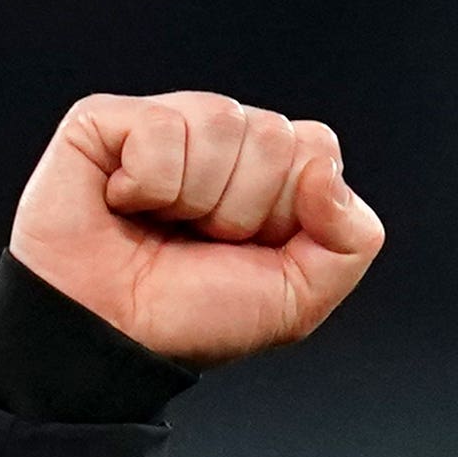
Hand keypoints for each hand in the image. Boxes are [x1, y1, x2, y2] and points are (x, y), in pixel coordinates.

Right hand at [10, 92, 384, 365]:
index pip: (316, 147)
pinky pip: (160, 127)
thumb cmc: (194, 316)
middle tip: (202, 241)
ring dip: (196, 197)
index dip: (292, 208)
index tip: (253, 248)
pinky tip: (124, 204)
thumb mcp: (299, 298)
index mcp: (270, 176)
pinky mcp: (107, 121)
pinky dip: (147, 184)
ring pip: (221, 119)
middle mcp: (221, 143)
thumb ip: (350, 239)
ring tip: (164, 224)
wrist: (111, 337)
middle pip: (274, 133)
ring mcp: (166, 126)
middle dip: (243, 207)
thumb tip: (326, 170)